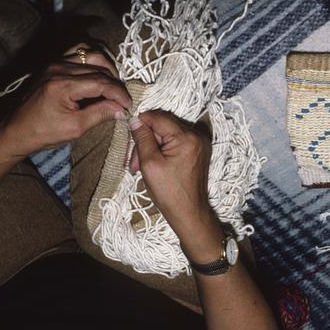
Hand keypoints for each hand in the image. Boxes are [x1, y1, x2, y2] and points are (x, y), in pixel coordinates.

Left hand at [0, 43, 130, 158]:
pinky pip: (78, 51)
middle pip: (100, 67)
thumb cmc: (42, 132)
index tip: (129, 105)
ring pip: (91, 54)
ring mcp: (55, 62)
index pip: (102, 82)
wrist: (15, 130)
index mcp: (63, 85)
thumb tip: (121, 109)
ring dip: (107, 67)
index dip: (120, 93)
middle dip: (116, 83)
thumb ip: (100, 114)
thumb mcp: (75, 128)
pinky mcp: (53, 63)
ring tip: (113, 85)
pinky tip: (99, 72)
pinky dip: (92, 59)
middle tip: (122, 100)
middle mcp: (59, 68)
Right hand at [129, 110, 224, 261]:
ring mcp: (199, 143)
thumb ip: (143, 138)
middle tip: (134, 161)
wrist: (189, 213)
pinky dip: (163, 149)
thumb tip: (135, 120)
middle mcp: (196, 135)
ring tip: (141, 166)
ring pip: (168, 133)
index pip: (158, 117)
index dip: (141, 124)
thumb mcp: (150, 164)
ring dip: (152, 146)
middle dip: (146, 140)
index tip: (130, 136)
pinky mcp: (198, 150)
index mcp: (186, 137)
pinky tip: (155, 164)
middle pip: (163, 125)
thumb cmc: (169, 193)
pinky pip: (176, 141)